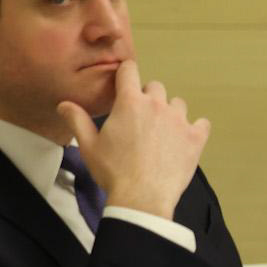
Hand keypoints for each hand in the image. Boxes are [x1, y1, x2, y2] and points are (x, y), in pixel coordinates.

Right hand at [57, 60, 209, 219]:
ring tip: (161, 131)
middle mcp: (157, 105)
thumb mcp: (88, 145)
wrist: (142, 197)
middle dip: (147, 97)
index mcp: (130, 102)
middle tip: (140, 118)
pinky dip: (195, 129)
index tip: (124, 83)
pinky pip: (202, 124)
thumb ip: (77, 120)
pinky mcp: (196, 138)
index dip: (126, 73)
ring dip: (170, 112)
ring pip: (178, 104)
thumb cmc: (113, 171)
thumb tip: (64, 104)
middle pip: (156, 87)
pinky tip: (185, 140)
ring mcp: (180, 120)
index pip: (130, 70)